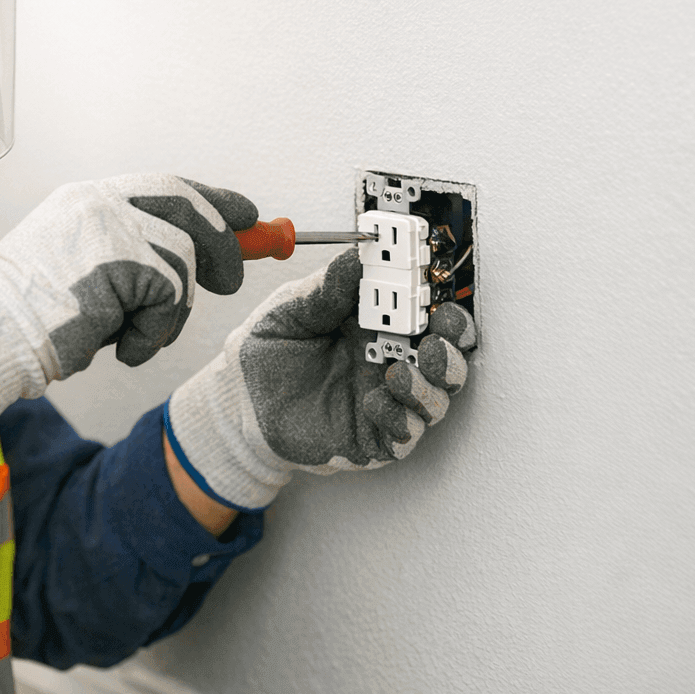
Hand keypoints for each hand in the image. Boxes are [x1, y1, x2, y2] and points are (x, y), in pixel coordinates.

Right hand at [0, 175, 257, 439]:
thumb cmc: (28, 318)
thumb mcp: (79, 269)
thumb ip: (128, 253)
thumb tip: (196, 261)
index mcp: (87, 199)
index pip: (166, 187)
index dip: (212, 200)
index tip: (246, 215)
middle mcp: (99, 202)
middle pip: (188, 205)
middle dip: (224, 241)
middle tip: (232, 279)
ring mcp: (109, 227)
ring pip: (183, 260)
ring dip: (171, 311)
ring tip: (137, 335)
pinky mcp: (120, 260)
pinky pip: (170, 296)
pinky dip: (154, 331)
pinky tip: (122, 347)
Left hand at [165, 249, 476, 510]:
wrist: (241, 398)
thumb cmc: (272, 350)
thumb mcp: (294, 309)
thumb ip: (328, 287)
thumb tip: (358, 255)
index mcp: (380, 325)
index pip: (428, 312)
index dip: (440, 300)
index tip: (434, 287)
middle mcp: (393, 362)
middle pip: (448, 355)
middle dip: (453, 343)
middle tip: (441, 330)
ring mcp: (387, 401)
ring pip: (436, 398)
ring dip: (430, 384)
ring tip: (402, 372)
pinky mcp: (374, 439)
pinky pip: (404, 436)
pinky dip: (399, 419)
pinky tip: (375, 402)